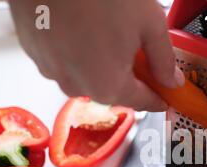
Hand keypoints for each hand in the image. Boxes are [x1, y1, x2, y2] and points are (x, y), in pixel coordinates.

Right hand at [9, 0, 184, 110]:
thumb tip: (171, 79)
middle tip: (141, 52)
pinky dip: (78, 50)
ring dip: (102, 61)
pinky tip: (85, 25)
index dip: (158, 98)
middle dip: (131, 75)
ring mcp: (52, 70)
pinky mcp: (35, 53)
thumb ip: (164, 59)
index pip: (142, 102)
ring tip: (109, 29)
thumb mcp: (149, 23)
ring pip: (88, 74)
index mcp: (108, 85)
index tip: (165, 96)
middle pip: (114, 89)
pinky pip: (66, 60)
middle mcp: (77, 86)